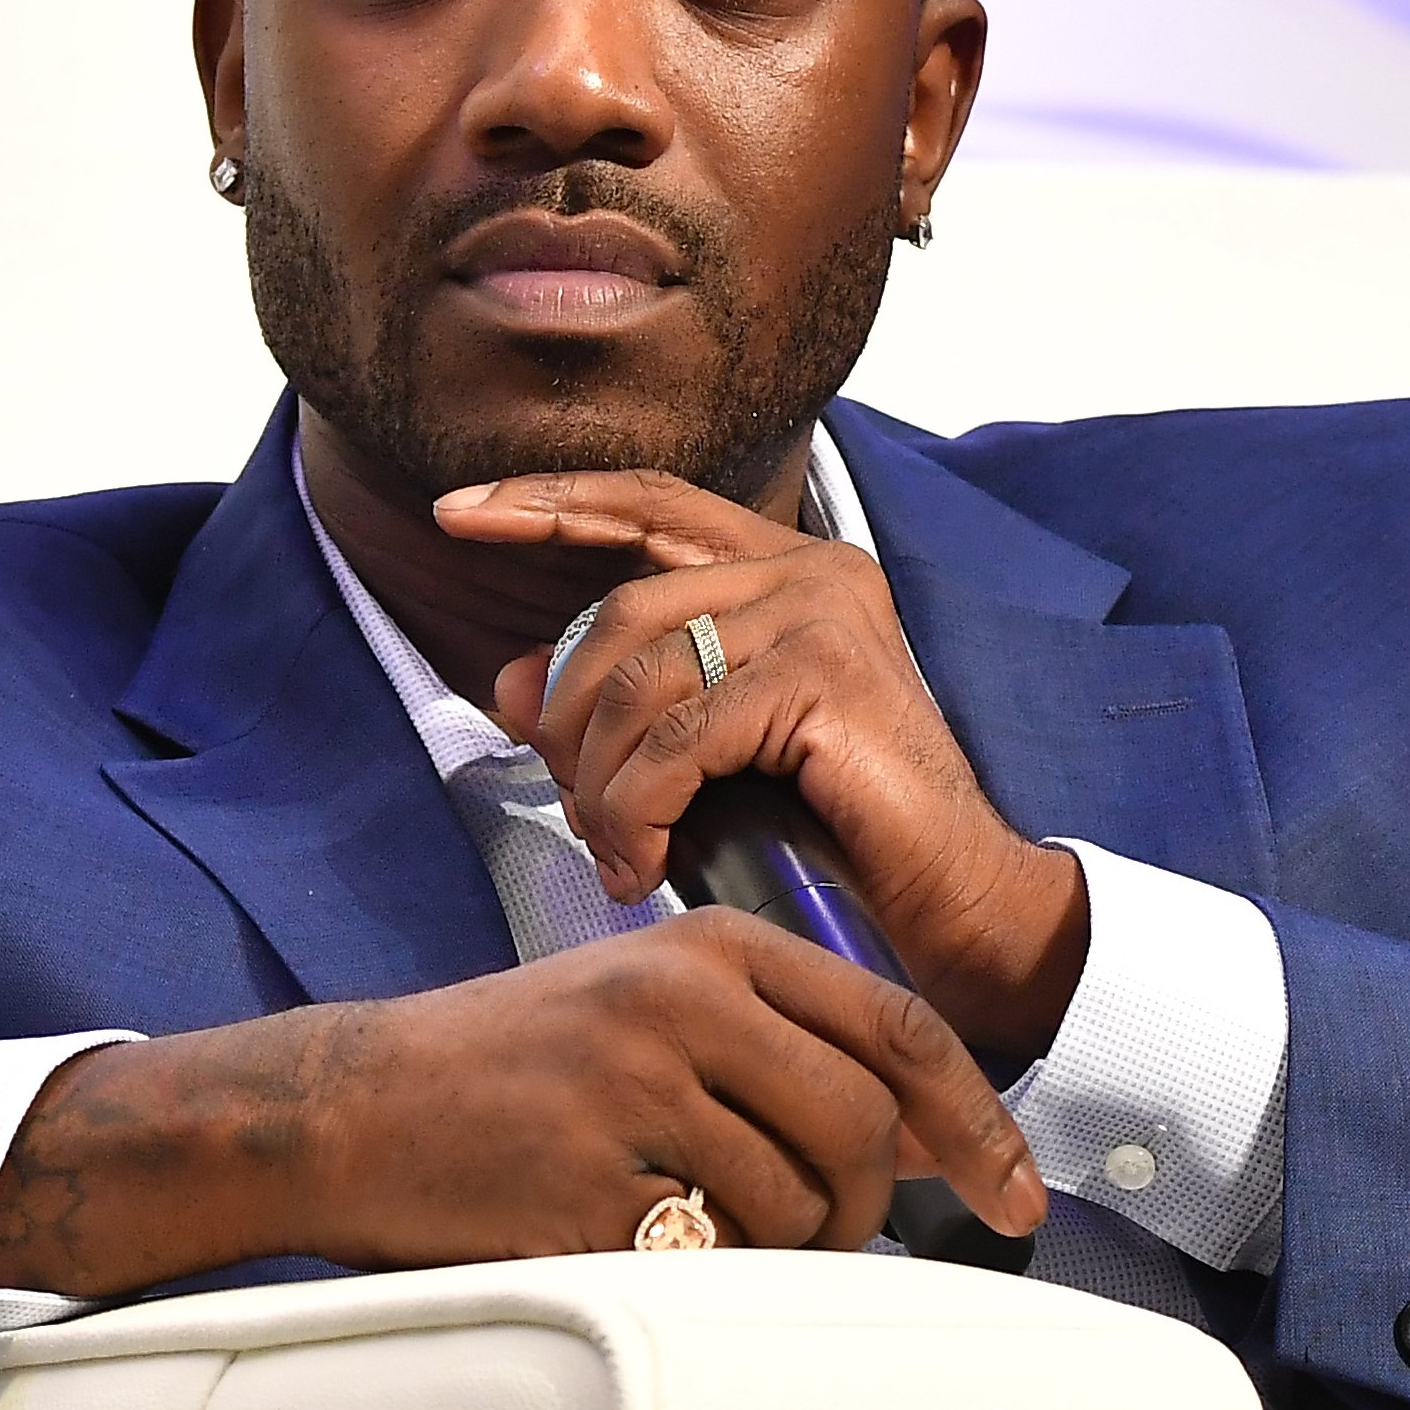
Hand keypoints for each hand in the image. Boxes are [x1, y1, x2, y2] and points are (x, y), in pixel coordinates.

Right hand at [0, 908, 1046, 1295]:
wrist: (355, 1105)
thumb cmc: (519, 1067)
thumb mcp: (655, 1011)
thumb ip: (788, 1050)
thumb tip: (934, 1138)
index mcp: (713, 949)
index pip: (900, 1029)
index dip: (978, 1124)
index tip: (1019, 1199)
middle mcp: (680, 1002)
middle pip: (863, 1124)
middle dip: (867, 1206)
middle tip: (826, 1239)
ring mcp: (631, 1089)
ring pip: (793, 1199)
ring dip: (782, 1249)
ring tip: (709, 1232)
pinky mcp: (586, 1177)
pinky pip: (705, 1257)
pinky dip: (698, 1273)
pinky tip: (637, 1240)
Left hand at [441, 467, 1092, 1069]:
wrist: (956, 908)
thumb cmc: (840, 837)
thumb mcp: (709, 756)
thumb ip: (621, 705)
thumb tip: (504, 684)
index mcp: (789, 568)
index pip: (647, 502)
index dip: (546, 501)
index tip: (452, 511)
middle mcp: (811, 571)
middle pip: (620, 613)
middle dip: (564, 717)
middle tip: (565, 804)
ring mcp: (822, 616)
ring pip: (637, 680)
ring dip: (597, 782)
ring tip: (611, 853)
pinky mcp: (824, 678)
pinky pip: (675, 740)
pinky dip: (637, 809)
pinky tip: (642, 864)